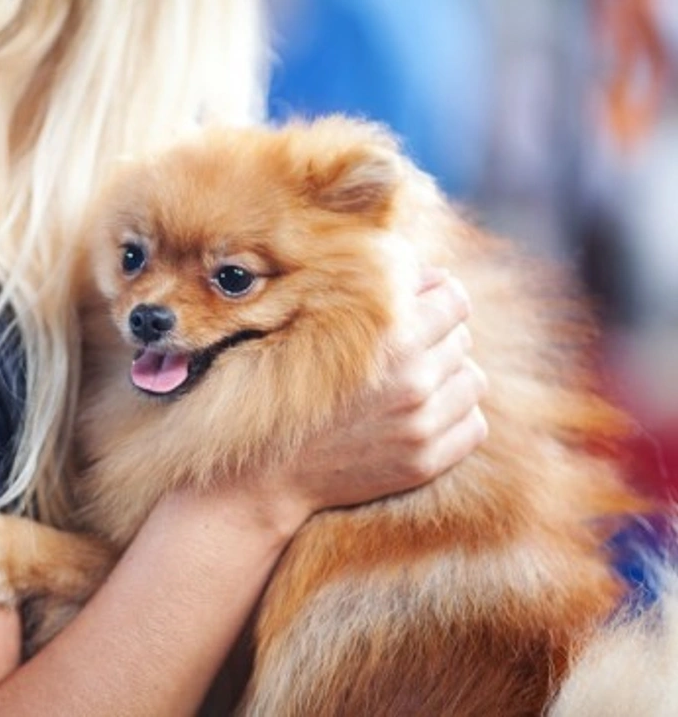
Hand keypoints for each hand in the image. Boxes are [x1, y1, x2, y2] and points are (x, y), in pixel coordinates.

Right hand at [246, 268, 488, 533]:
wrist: (267, 466)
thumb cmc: (286, 384)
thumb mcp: (320, 323)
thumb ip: (378, 291)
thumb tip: (433, 275)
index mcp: (388, 335)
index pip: (453, 298)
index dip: (438, 297)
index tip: (420, 308)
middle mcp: (412, 379)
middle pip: (462, 338)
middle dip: (437, 338)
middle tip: (403, 351)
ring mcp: (421, 424)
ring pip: (472, 380)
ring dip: (449, 377)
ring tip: (414, 383)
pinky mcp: (425, 461)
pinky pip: (473, 424)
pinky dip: (454, 417)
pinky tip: (422, 415)